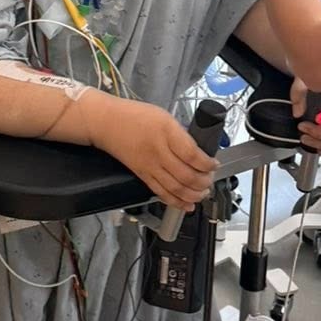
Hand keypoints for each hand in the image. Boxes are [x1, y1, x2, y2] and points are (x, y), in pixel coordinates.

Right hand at [92, 100, 215, 211]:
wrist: (106, 123)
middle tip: (210, 179)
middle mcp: (158, 151)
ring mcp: (149, 166)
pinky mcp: (142, 175)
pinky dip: (176, 202)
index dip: (207, 164)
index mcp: (166, 132)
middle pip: (186, 175)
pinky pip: (161, 192)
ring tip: (203, 193)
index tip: (214, 164)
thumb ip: (181, 135)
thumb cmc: (135, 115)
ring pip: (175, 188)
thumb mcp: (164, 117)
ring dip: (193, 194)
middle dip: (203, 182)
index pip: (192, 154)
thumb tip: (199, 152)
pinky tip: (187, 204)